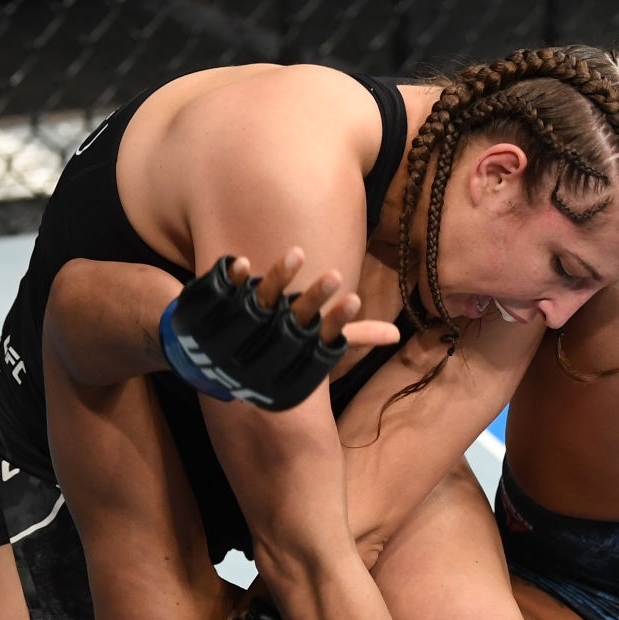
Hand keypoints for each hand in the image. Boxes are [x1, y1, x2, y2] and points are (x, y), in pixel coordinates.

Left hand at [234, 247, 400, 357]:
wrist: (222, 367)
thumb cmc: (282, 352)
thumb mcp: (318, 347)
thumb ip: (356, 336)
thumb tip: (396, 334)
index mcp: (301, 342)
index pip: (325, 332)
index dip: (338, 319)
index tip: (354, 301)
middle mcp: (276, 333)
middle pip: (299, 314)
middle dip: (316, 296)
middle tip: (335, 276)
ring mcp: (249, 322)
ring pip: (265, 298)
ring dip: (280, 277)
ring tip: (297, 253)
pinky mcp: (222, 310)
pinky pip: (226, 292)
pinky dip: (234, 279)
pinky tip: (243, 262)